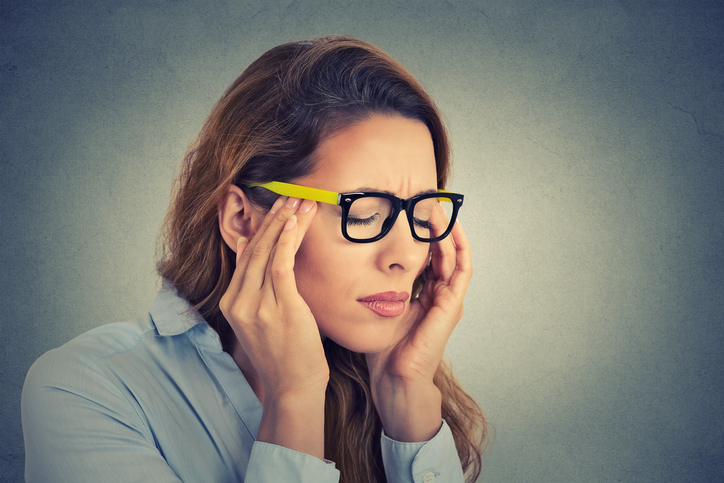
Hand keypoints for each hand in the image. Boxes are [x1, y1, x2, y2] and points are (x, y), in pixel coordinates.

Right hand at [219, 196, 326, 457]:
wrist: (293, 386)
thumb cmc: (284, 353)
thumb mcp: (261, 319)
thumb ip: (255, 287)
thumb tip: (253, 251)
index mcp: (232, 303)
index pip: (245, 256)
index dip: (261, 229)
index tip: (276, 208)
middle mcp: (238, 301)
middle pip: (254, 249)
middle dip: (273, 219)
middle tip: (289, 196)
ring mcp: (256, 305)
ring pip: (267, 252)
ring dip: (284, 223)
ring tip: (299, 201)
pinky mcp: (278, 307)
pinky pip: (280, 265)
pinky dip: (286, 240)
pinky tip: (294, 222)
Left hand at [366, 216, 472, 441]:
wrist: (395, 379)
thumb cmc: (384, 350)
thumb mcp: (378, 309)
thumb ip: (376, 288)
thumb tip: (355, 265)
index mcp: (426, 295)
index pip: (430, 256)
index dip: (424, 233)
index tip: (411, 211)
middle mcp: (440, 295)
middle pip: (445, 251)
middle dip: (437, 225)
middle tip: (427, 200)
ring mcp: (449, 299)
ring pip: (455, 254)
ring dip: (448, 230)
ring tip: (437, 207)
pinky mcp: (452, 305)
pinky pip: (461, 268)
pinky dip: (458, 247)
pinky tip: (448, 229)